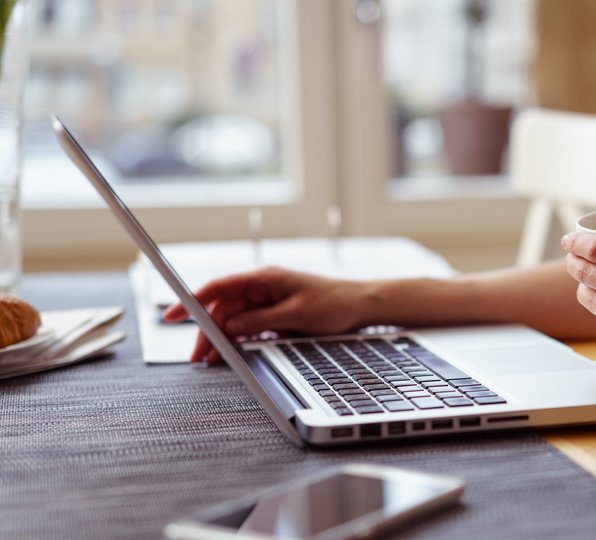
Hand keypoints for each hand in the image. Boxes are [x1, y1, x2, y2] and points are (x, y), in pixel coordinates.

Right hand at [163, 266, 371, 362]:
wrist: (362, 305)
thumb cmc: (334, 303)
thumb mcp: (295, 315)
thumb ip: (260, 321)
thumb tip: (230, 326)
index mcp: (264, 279)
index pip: (219, 287)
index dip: (192, 300)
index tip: (172, 314)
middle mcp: (263, 287)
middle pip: (223, 309)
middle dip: (207, 331)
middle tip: (197, 355)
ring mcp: (268, 301)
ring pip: (234, 320)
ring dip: (221, 339)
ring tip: (209, 360)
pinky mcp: (275, 314)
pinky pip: (249, 326)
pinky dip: (238, 340)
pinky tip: (229, 354)